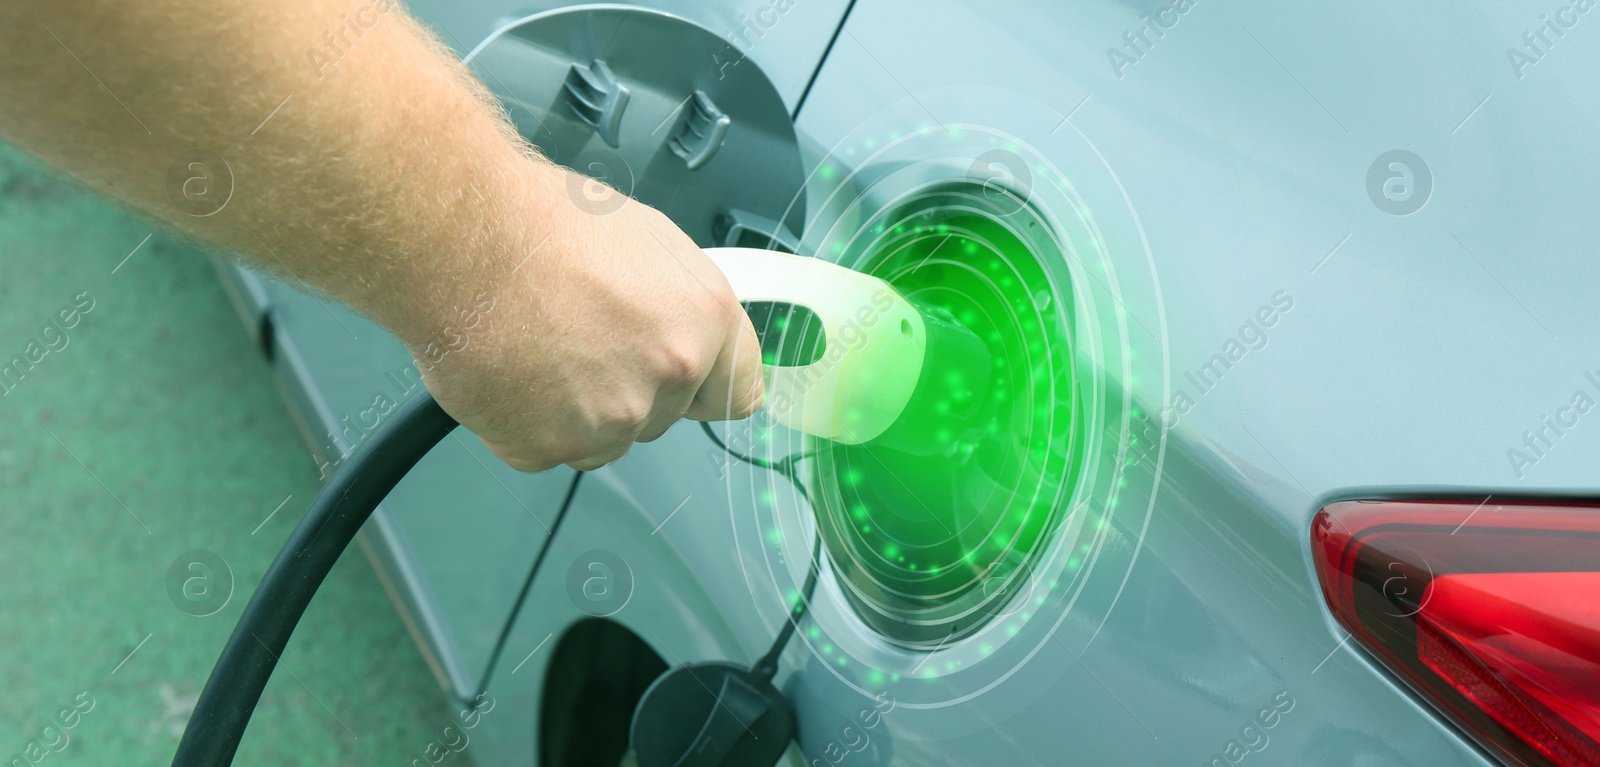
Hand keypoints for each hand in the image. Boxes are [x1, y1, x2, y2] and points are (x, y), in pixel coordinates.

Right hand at [413, 169, 763, 471]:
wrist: (459, 236)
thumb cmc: (539, 221)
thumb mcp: (646, 239)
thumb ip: (680, 303)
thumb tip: (683, 326)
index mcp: (705, 320)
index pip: (736, 392)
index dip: (703, 383)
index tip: (683, 380)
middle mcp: (668, 375)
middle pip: (664, 414)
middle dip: (630, 387)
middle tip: (581, 336)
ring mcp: (610, 420)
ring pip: (605, 438)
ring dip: (577, 409)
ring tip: (538, 346)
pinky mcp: (547, 446)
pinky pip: (546, 448)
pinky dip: (525, 421)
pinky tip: (511, 370)